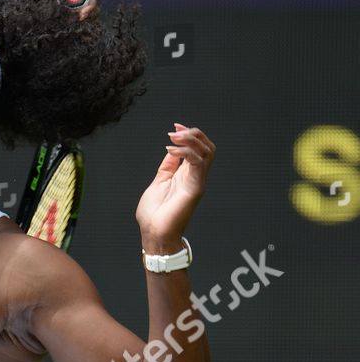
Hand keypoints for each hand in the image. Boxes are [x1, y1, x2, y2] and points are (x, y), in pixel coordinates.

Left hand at [136, 123, 215, 251]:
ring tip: (174, 137)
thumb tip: (172, 149)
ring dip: (191, 139)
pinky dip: (186, 152)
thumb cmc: (154, 215)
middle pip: (207, 147)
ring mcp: (197, 182)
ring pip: (207, 152)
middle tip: (176, 130)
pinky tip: (171, 150)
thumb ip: (168, 166)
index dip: (189, 134)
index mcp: (187, 175)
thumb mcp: (159, 182)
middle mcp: (195, 177)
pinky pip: (198, 163)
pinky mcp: (195, 189)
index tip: (175, 126)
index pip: (197, 148)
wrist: (154, 234)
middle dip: (193, 133)